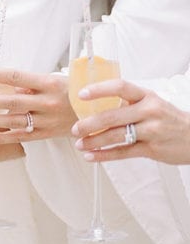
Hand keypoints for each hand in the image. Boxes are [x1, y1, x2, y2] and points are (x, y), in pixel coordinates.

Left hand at [0, 68, 74, 143]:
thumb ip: (31, 83)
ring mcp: (47, 121)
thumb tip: (6, 85)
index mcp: (50, 84)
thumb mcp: (57, 79)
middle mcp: (48, 102)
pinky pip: (21, 137)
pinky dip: (2, 138)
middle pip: (13, 102)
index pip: (18, 77)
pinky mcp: (46, 135)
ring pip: (14, 121)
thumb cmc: (75, 90)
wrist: (101, 112)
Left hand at [73, 79, 189, 164]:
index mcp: (146, 96)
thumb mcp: (151, 103)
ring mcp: (152, 131)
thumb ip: (127, 103)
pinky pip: (123, 152)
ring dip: (94, 141)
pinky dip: (104, 155)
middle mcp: (149, 111)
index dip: (99, 90)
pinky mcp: (152, 149)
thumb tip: (93, 105)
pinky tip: (91, 156)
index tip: (81, 94)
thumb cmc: (167, 118)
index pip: (120, 87)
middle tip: (75, 129)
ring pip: (116, 136)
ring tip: (80, 143)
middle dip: (89, 124)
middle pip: (113, 116)